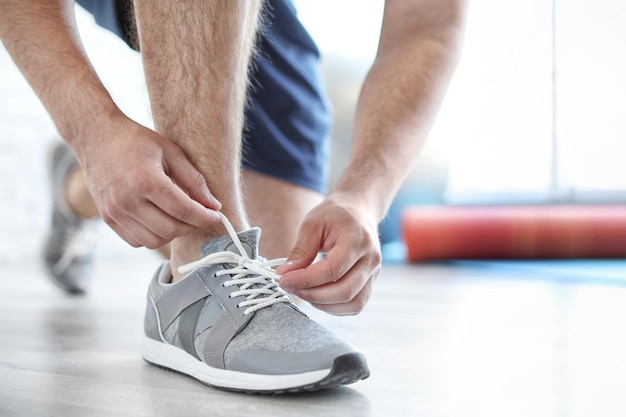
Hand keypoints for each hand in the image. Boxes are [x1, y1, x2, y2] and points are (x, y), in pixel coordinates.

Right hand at [74, 116, 221, 248]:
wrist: (95, 136)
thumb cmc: (136, 140)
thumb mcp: (170, 151)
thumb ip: (194, 180)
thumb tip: (214, 205)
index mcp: (146, 180)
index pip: (183, 210)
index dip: (204, 217)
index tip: (216, 215)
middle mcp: (127, 200)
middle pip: (170, 230)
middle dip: (191, 226)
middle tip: (198, 215)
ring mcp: (115, 212)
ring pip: (153, 240)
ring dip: (172, 233)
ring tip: (179, 217)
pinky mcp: (107, 218)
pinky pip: (136, 241)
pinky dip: (153, 236)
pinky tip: (160, 220)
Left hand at [276, 193, 381, 315]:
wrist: (359, 211)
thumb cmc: (336, 214)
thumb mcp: (313, 223)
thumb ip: (301, 250)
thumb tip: (285, 274)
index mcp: (358, 240)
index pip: (333, 270)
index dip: (306, 279)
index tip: (284, 279)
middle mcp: (371, 260)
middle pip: (344, 291)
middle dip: (312, 295)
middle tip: (290, 286)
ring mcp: (374, 274)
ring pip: (352, 304)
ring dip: (323, 305)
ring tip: (303, 291)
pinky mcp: (370, 283)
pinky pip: (354, 305)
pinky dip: (333, 307)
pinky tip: (316, 296)